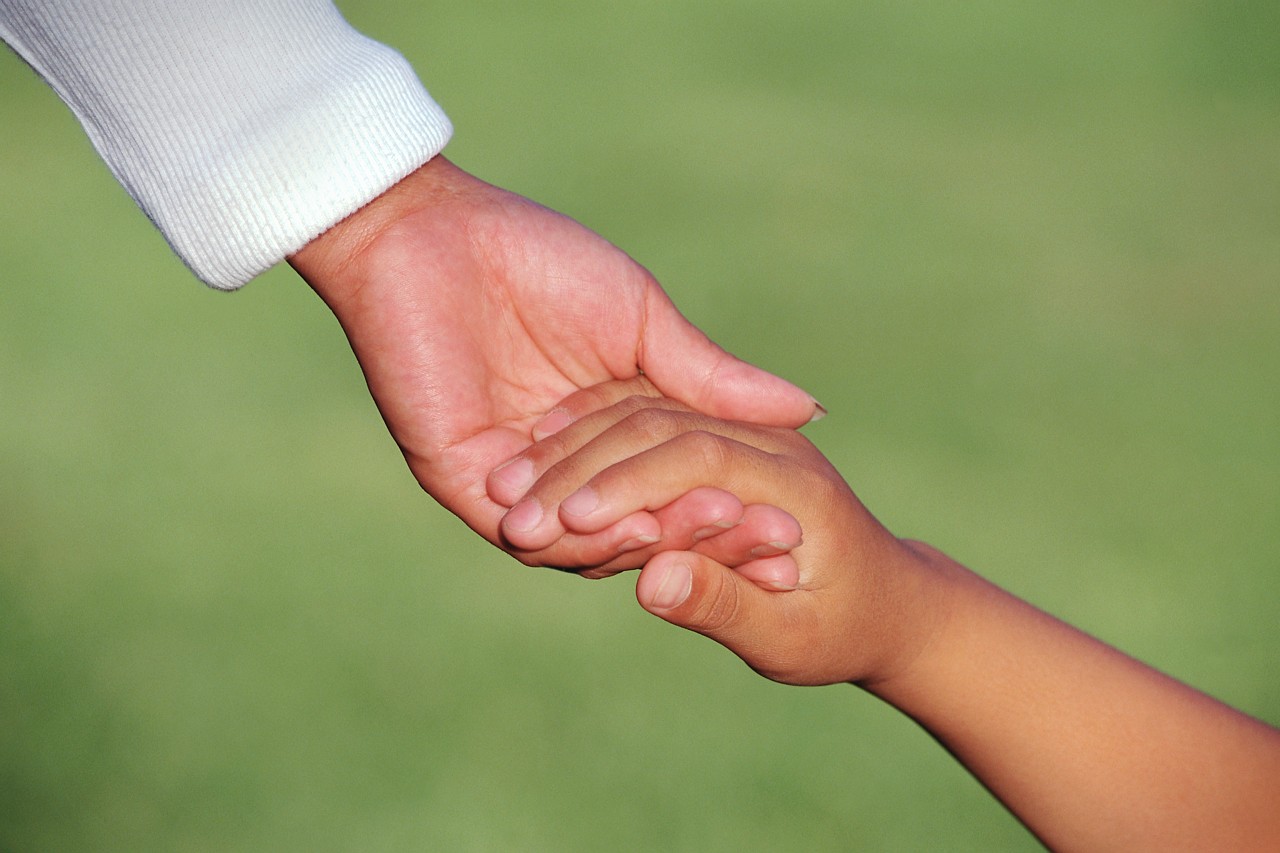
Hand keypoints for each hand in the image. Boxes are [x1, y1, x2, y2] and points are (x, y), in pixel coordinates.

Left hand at [288, 156, 821, 568]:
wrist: (437, 234)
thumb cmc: (540, 260)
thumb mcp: (644, 323)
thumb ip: (711, 379)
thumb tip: (808, 409)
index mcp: (608, 434)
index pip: (676, 492)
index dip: (734, 512)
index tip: (796, 530)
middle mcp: (565, 469)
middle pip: (640, 529)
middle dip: (705, 541)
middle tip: (771, 549)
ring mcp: (515, 484)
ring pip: (587, 546)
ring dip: (651, 545)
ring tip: (712, 533)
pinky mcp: (465, 483)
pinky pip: (527, 534)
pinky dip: (582, 540)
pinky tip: (634, 530)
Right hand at [495, 391, 948, 685]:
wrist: (892, 601)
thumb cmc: (847, 631)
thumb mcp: (794, 640)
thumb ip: (724, 606)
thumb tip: (652, 583)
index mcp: (794, 484)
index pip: (697, 456)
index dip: (626, 484)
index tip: (564, 519)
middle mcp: (768, 444)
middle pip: (662, 424)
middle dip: (584, 464)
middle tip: (514, 508)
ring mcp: (744, 432)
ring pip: (644, 411)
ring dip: (575, 445)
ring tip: (508, 484)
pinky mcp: (720, 435)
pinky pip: (645, 413)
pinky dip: (591, 432)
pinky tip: (538, 456)